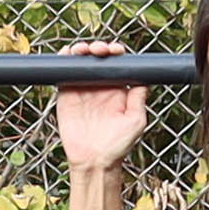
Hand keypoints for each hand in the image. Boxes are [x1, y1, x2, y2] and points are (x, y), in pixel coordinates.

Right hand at [52, 36, 149, 172]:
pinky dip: (64, 61)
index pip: (116, 64)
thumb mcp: (136, 120)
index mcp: (117, 89)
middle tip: (97, 50)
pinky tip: (67, 54)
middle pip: (98, 59)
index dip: (115, 52)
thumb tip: (144, 77)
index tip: (115, 51)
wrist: (94, 161)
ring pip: (81, 62)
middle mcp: (100, 87)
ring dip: (81, 50)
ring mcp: (82, 90)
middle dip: (97, 48)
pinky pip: (64, 74)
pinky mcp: (66, 96)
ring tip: (81, 50)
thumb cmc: (117, 145)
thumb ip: (139, 98)